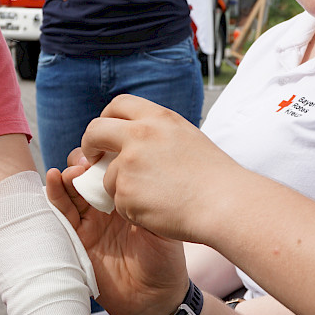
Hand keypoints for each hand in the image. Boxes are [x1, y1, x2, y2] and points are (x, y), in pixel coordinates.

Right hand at [46, 163, 188, 314]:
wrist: (154, 299)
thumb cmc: (165, 261)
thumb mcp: (162, 225)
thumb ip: (146, 200)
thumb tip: (131, 173)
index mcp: (130, 195)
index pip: (112, 166)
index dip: (107, 153)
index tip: (110, 147)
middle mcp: (107, 203)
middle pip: (88, 171)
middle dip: (86, 160)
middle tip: (91, 160)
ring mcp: (90, 219)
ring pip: (72, 188)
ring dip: (69, 175)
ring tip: (73, 171)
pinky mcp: (77, 237)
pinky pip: (62, 212)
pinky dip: (55, 194)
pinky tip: (54, 178)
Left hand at [78, 95, 247, 242]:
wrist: (225, 203)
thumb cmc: (213, 176)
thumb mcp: (186, 136)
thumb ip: (156, 133)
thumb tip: (131, 137)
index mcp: (158, 117)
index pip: (118, 105)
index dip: (106, 119)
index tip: (104, 134)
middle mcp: (140, 135)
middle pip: (96, 131)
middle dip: (89, 145)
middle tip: (93, 158)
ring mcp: (130, 164)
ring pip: (108, 175)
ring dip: (122, 187)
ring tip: (156, 196)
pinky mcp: (126, 192)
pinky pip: (118, 202)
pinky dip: (132, 209)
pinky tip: (158, 209)